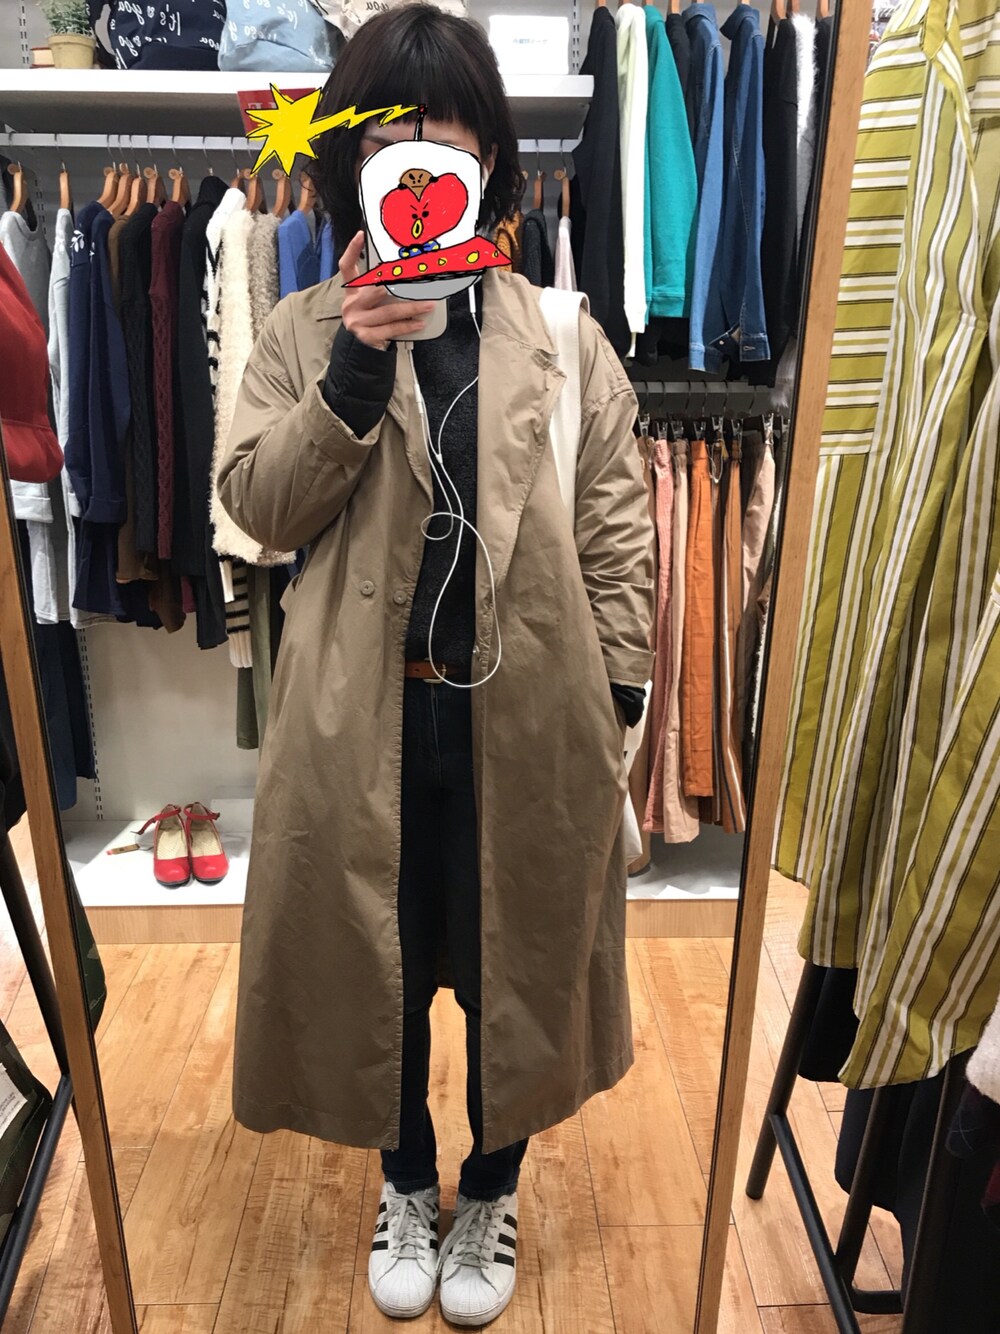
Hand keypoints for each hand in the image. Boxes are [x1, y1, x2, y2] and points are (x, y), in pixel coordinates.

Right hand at [339, 230, 436, 350]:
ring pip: (388, 312)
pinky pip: (391, 329)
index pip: (346, 267)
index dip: (352, 250)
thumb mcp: (371, 301)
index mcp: (351, 292)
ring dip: (412, 308)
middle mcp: (351, 305)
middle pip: (374, 290)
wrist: (359, 348)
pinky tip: (420, 322)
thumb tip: (408, 273)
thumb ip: (380, 287)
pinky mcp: (366, 336)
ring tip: (429, 305)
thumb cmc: (370, 319)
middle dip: (397, 286)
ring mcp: (357, 321)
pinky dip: (408, 326)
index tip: (361, 235)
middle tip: (416, 280)